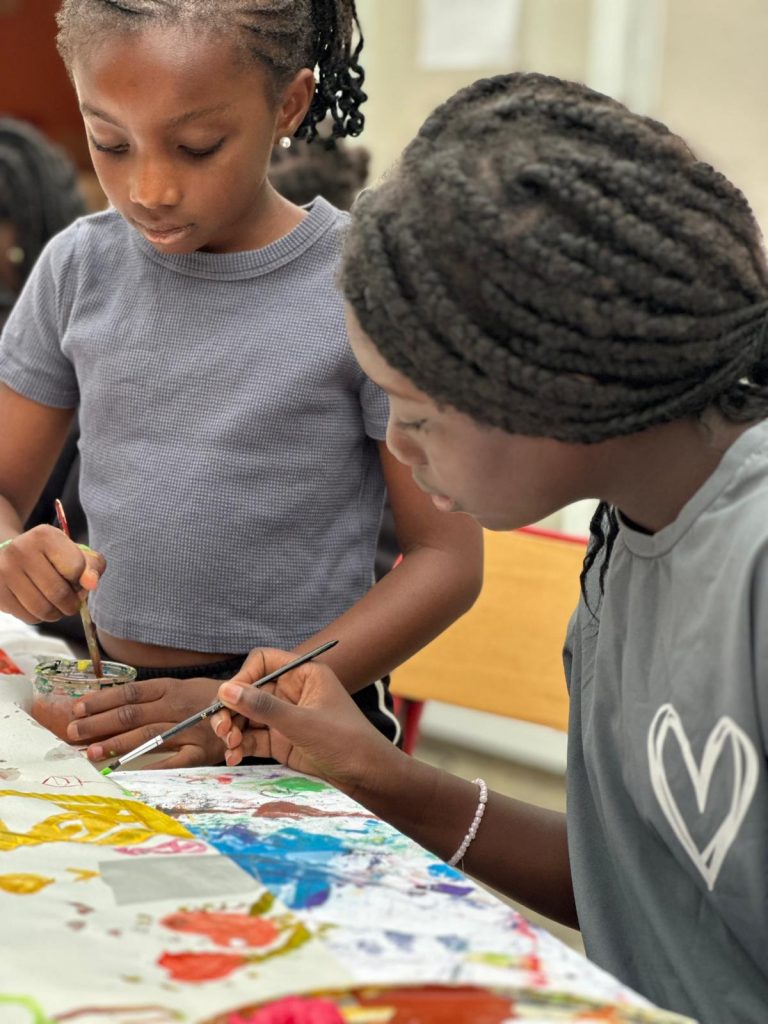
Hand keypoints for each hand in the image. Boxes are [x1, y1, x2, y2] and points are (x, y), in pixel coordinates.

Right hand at [0, 526, 103, 622]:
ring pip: (43, 610)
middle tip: (71, 601)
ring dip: (57, 613)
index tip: (76, 580)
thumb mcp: (74, 552)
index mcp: (45, 536)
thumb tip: (91, 583)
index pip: (76, 568)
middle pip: (59, 593)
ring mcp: (5, 572)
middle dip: (72, 604)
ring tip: (56, 604)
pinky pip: (28, 617)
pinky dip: (39, 617)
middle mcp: (21, 550)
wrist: (8, 556)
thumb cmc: (49, 557)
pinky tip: (38, 604)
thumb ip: (92, 566)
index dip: (82, 581)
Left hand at [66, 675, 227, 768]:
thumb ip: (152, 696)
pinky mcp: (203, 752)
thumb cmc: (209, 701)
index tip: (77, 708)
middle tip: (72, 731)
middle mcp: (179, 705)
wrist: (254, 707)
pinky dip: (153, 767)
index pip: (130, 692)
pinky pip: (176, 761)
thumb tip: (111, 703)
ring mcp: (191, 728)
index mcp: (171, 688)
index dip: (102, 700)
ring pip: (148, 735)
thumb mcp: (182, 688)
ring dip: (117, 744)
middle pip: (132, 713)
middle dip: (99, 723)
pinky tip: (130, 773)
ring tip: (91, 751)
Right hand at [211, 647, 401, 798]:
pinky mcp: (281, 739)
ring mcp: (285, 716)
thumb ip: (263, 707)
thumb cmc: (345, 742)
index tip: (228, 698)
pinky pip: (252, 736)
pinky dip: (240, 745)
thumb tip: (226, 690)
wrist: (367, 776)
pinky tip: (234, 757)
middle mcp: (291, 691)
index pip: (263, 662)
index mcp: (303, 674)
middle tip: (222, 730)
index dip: (243, 677)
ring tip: (229, 746)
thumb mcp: (302, 723)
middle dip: (232, 709)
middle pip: (248, 690)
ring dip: (232, 729)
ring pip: (246, 715)